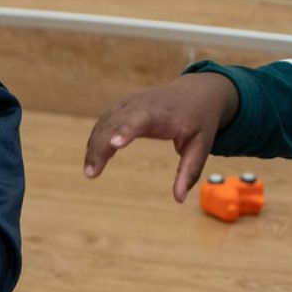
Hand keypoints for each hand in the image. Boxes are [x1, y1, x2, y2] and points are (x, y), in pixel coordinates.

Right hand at [83, 72, 238, 202]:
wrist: (196, 92)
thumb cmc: (199, 121)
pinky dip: (96, 140)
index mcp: (164, 113)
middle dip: (101, 147)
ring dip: (93, 147)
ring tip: (90, 171)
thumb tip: (179, 199)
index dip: (126, 131)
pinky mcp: (120, 107)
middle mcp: (142, 104)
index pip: (141, 119)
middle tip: (91, 173)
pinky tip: (92, 158)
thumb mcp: (202, 146)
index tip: (114, 145)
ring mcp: (128, 103)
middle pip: (114, 124)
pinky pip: (103, 123)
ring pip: (104, 123)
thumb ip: (189, 171)